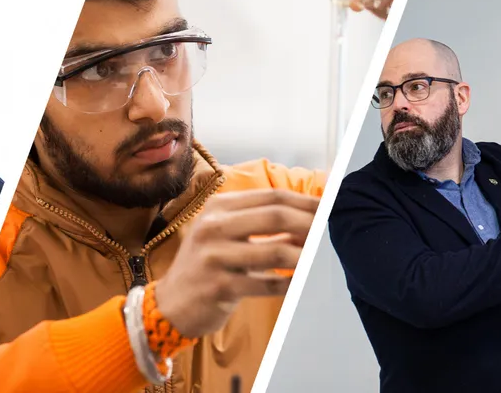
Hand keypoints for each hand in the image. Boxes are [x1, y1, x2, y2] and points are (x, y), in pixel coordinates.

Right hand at [154, 189, 318, 336]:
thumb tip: (312, 221)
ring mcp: (213, 256)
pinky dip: (289, 283)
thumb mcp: (229, 237)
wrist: (170, 304)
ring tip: (320, 258)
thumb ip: (266, 228)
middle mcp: (213, 226)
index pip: (271, 197)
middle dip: (310, 224)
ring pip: (274, 251)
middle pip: (275, 216)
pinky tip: (301, 283)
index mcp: (218, 207)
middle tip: (330, 232)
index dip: (305, 202)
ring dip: (304, 256)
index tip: (329, 207)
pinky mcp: (218, 286)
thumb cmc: (208, 267)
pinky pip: (266, 283)